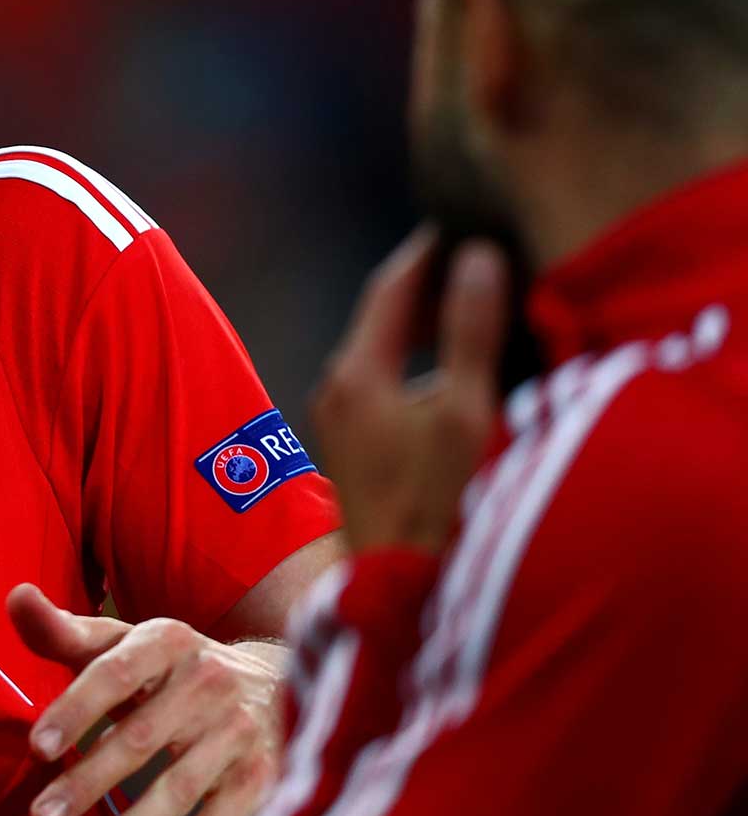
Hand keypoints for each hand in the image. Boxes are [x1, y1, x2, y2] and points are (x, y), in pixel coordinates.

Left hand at [7, 586, 284, 815]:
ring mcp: (239, 732)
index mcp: (167, 640)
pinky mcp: (261, 779)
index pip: (114, 673)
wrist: (269, 684)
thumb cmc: (166, 668)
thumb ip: (63, 631)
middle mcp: (209, 680)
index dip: (76, 710)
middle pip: (141, 738)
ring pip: (179, 791)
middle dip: (88, 782)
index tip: (35, 748)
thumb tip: (15, 596)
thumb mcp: (120, 642)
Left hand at [308, 227, 509, 551]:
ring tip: (478, 310)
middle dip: (432, 289)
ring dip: (428, 332)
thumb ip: (471, 331)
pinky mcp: (355, 451)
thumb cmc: (438, 504)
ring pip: (388, 355)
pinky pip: (388, 387)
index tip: (462, 223)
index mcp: (358, 371)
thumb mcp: (466, 411)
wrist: (398, 593)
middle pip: (386, 319)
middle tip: (479, 259)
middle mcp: (338, 389)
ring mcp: (341, 423)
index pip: (392, 287)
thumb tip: (477, 256)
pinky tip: (461, 380)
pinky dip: (422, 368)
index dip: (429, 252)